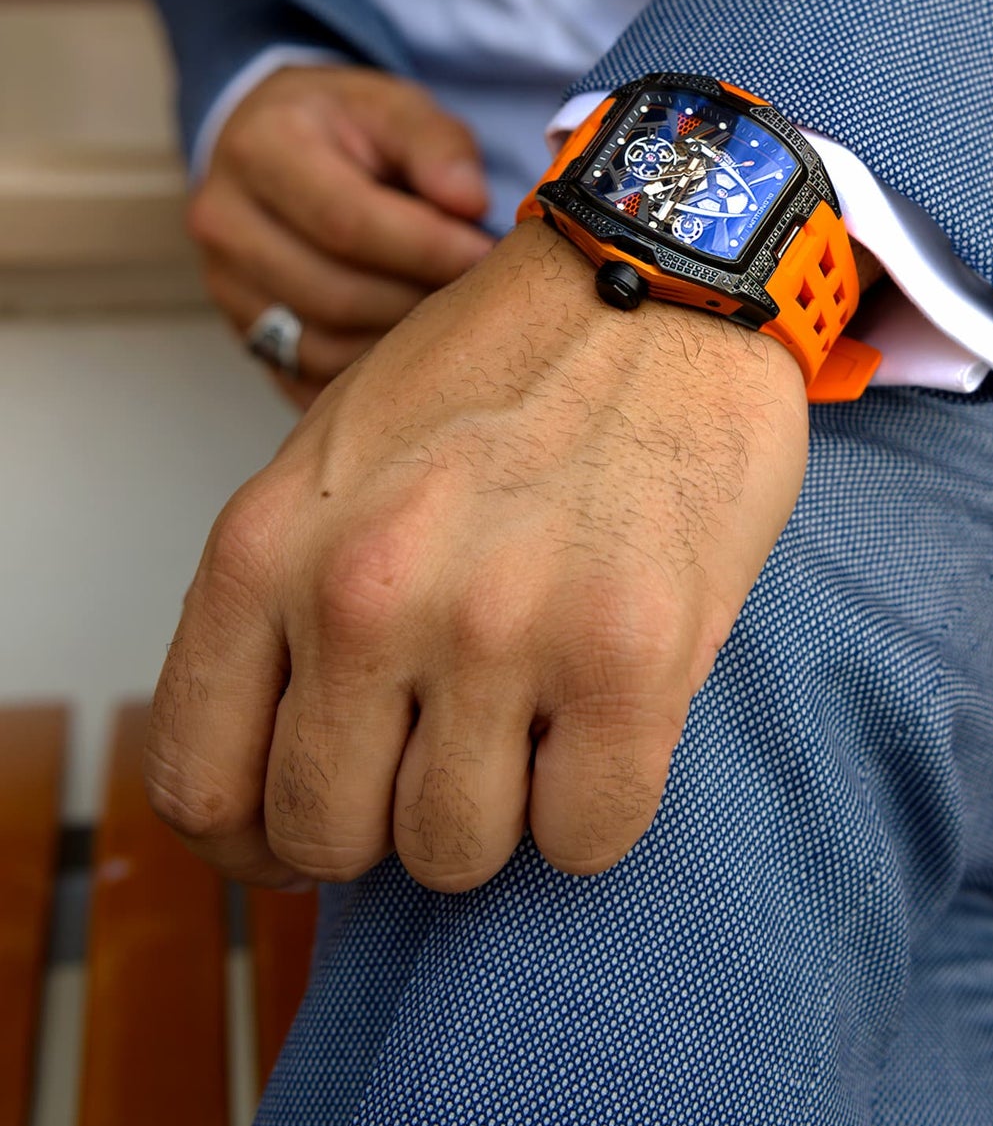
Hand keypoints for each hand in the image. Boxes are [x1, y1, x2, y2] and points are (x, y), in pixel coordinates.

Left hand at [145, 217, 808, 887]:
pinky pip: (584, 839)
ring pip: (454, 853)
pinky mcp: (626, 655)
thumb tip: (285, 768)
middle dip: (386, 815)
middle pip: (325, 839)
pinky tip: (607, 722)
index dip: (255, 837)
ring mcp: (497, 630)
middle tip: (446, 744)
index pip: (200, 787)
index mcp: (271, 547)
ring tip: (533, 710)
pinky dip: (595, 808)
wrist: (660, 272)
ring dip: (499, 809)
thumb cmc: (505, 367)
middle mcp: (365, 595)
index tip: (308, 822)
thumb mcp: (337, 459)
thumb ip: (290, 602)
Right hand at [189, 66, 494, 407]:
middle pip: (334, 294)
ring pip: (320, 348)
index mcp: (262, 148)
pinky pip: (307, 377)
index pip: (348, 221)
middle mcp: (224, 220)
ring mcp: (222, 284)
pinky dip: (366, 375)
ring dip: (398, 345)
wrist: (270, 143)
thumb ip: (437, 147)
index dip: (426, 248)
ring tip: (451, 319)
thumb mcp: (395, 109)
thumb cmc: (345, 126)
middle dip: (418, 301)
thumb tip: (472, 202)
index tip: (486, 255)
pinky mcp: (239, 329)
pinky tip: (412, 350)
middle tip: (480, 296)